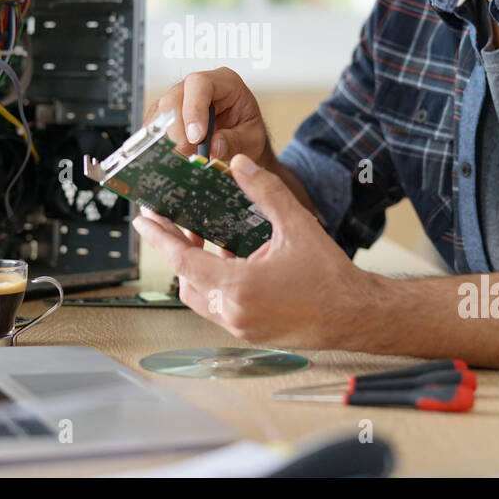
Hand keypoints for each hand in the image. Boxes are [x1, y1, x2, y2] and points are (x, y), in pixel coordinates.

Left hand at [132, 153, 369, 349]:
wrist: (354, 316)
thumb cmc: (329, 277)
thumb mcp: (296, 225)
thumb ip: (265, 191)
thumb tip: (240, 165)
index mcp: (239, 287)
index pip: (184, 260)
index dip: (159, 239)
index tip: (144, 222)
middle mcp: (233, 312)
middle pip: (186, 280)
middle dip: (177, 251)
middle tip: (174, 224)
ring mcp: (240, 327)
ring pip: (200, 297)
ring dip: (196, 269)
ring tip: (203, 238)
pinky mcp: (249, 333)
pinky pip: (219, 307)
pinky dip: (216, 284)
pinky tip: (230, 261)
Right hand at [143, 67, 269, 165]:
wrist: (241, 141)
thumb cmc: (247, 131)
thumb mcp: (251, 139)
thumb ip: (235, 142)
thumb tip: (214, 146)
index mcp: (225, 82)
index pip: (201, 84)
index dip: (194, 109)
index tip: (196, 137)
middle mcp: (198, 87)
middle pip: (174, 98)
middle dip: (178, 130)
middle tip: (189, 153)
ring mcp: (180, 99)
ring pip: (160, 113)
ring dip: (169, 140)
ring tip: (186, 157)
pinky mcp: (167, 115)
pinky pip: (155, 126)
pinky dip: (161, 144)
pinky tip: (174, 155)